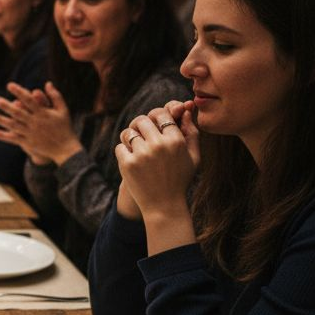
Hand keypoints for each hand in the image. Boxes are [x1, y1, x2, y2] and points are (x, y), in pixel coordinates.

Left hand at [0, 82, 82, 165]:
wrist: (66, 149)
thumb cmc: (64, 127)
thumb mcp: (63, 110)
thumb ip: (55, 96)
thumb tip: (47, 83)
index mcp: (43, 113)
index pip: (29, 100)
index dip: (19, 92)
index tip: (9, 85)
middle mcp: (35, 122)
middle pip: (18, 112)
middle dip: (5, 105)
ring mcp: (31, 133)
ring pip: (14, 125)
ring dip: (1, 120)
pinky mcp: (29, 143)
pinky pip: (15, 139)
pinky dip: (5, 136)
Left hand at [114, 102, 199, 219]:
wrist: (164, 206)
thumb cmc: (180, 179)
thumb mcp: (194, 157)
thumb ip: (192, 132)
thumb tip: (186, 109)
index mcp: (176, 141)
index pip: (161, 113)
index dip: (156, 116)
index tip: (154, 123)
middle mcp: (159, 145)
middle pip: (141, 120)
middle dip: (140, 125)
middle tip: (142, 133)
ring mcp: (142, 154)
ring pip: (128, 132)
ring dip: (130, 138)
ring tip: (136, 147)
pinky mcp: (127, 164)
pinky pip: (120, 147)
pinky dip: (124, 152)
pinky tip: (132, 160)